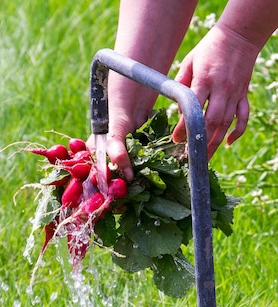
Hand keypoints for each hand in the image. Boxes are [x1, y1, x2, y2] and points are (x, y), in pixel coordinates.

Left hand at [172, 23, 257, 157]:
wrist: (239, 36)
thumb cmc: (209, 48)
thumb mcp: (189, 61)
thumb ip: (181, 84)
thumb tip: (177, 109)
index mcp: (205, 80)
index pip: (193, 109)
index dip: (184, 127)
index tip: (176, 139)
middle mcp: (222, 89)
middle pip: (212, 121)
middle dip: (200, 141)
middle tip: (189, 155)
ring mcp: (235, 93)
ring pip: (227, 123)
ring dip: (215, 142)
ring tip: (204, 157)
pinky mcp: (243, 94)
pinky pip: (243, 116)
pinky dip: (237, 131)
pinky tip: (227, 143)